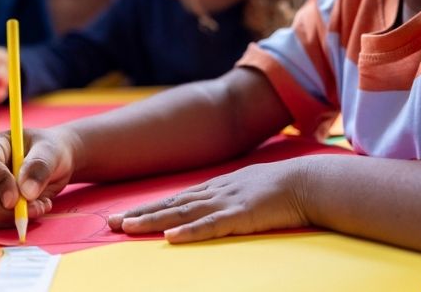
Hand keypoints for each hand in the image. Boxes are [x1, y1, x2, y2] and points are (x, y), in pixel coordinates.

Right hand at [0, 127, 79, 228]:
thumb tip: (26, 192)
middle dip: (6, 210)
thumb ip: (39, 167)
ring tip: (42, 204)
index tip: (17, 199)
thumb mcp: (50, 151)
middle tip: (36, 208)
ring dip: (16, 217)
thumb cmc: (50, 150)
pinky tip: (38, 208)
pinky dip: (18, 221)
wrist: (54, 162)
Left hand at [108, 159, 310, 243]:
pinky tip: (171, 239)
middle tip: (111, 223)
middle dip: (140, 214)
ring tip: (128, 228)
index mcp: (218, 188)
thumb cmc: (284, 188)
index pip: (176, 201)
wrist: (309, 181)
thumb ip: (230, 199)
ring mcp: (228, 203)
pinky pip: (212, 226)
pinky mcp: (243, 216)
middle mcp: (216, 193)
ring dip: (154, 222)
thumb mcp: (250, 190)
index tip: (125, 216)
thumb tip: (215, 209)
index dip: (150, 209)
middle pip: (171, 206)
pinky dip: (191, 232)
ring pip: (183, 215)